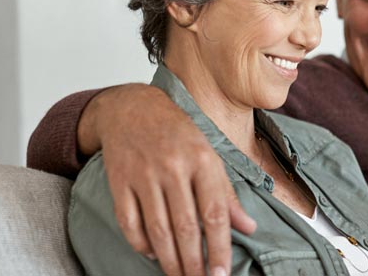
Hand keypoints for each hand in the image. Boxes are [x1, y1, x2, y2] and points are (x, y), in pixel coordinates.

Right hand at [80, 84, 256, 275]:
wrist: (132, 108)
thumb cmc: (178, 134)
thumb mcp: (210, 156)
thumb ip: (227, 194)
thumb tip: (248, 227)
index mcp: (203, 161)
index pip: (215, 214)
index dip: (219, 248)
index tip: (221, 274)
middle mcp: (174, 168)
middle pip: (185, 227)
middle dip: (194, 263)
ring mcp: (144, 175)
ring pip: (157, 230)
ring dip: (169, 260)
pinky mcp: (119, 181)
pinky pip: (129, 222)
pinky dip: (141, 244)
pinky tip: (153, 254)